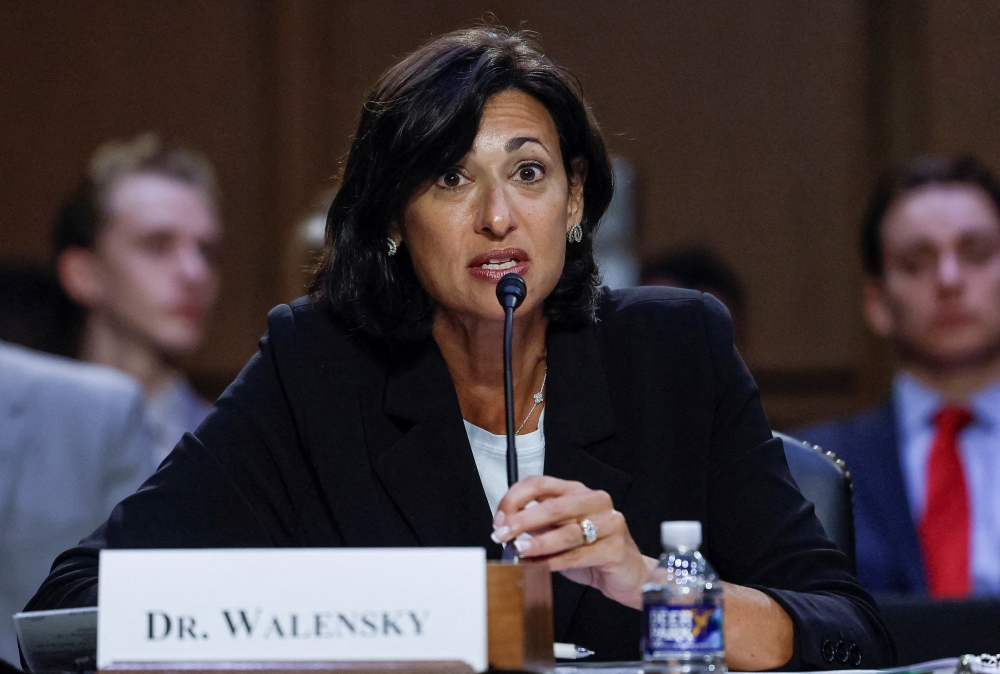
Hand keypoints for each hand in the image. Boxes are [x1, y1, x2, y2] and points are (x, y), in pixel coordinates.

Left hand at [491, 475, 656, 608]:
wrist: (626, 574)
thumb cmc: (591, 552)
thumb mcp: (558, 534)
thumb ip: (536, 527)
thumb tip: (504, 527)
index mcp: (576, 491)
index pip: (540, 484)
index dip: (515, 499)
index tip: (499, 518)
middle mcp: (594, 501)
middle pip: (553, 506)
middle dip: (522, 521)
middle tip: (502, 535)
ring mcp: (609, 522)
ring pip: (567, 532)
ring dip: (538, 543)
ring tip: (519, 551)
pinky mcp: (616, 547)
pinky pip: (579, 555)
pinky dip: (555, 561)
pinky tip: (540, 566)